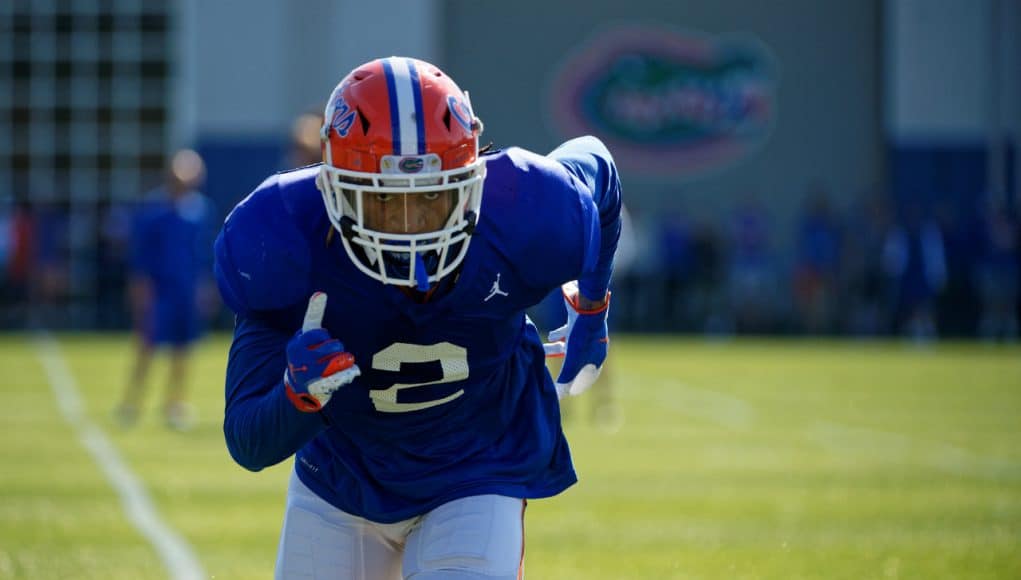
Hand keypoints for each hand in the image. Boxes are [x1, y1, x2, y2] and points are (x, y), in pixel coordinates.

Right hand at [284, 292, 360, 411]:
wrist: (299, 388)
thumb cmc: (306, 355)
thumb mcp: (305, 337)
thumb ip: (313, 315)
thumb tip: (320, 293)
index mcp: (295, 346)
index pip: (320, 333)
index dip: (324, 337)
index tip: (320, 341)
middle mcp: (301, 360)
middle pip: (334, 345)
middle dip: (337, 348)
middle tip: (330, 354)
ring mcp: (311, 375)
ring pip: (341, 359)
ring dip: (344, 359)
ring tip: (338, 363)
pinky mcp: (323, 387)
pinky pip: (344, 374)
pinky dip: (349, 371)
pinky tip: (350, 371)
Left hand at [542, 281, 609, 398]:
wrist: (586, 302)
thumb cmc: (581, 333)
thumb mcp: (572, 359)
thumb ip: (565, 377)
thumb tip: (558, 396)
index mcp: (598, 355)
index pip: (589, 375)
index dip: (578, 383)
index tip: (569, 390)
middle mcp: (595, 343)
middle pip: (578, 360)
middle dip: (564, 365)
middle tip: (554, 370)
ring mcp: (587, 330)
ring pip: (571, 344)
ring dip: (558, 348)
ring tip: (545, 348)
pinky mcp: (579, 320)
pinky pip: (569, 330)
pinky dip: (560, 334)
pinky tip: (551, 335)